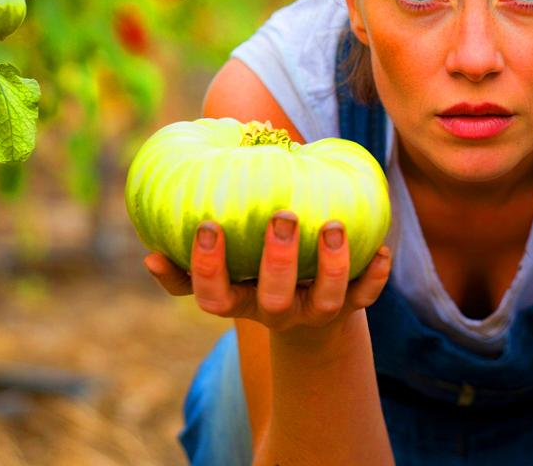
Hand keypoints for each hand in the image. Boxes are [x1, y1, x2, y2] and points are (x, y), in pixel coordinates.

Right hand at [144, 209, 392, 334]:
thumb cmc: (253, 272)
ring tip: (333, 224)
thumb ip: (192, 254)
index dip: (207, 267)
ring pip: (327, 299)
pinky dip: (375, 275)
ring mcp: (315, 312)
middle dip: (277, 259)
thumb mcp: (222, 269)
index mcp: (239, 300)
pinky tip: (382, 249)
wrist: (307, 316)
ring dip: (332, 263)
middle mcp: (276, 311)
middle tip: (282, 215)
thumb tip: (150, 245)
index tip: (208, 225)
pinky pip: (367, 297)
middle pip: (274, 298)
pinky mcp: (351, 307)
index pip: (213, 296)